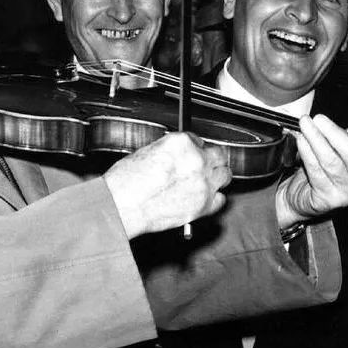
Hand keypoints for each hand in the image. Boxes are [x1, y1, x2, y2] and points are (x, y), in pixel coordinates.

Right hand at [105, 132, 231, 237]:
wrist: (122, 207)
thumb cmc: (125, 182)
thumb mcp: (145, 154)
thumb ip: (169, 153)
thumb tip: (177, 158)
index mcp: (181, 143)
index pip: (198, 140)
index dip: (193, 149)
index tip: (189, 155)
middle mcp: (197, 160)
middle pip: (218, 155)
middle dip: (210, 160)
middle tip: (203, 166)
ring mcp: (203, 183)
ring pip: (225, 175)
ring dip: (216, 177)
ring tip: (205, 182)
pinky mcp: (204, 205)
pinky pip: (221, 199)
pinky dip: (213, 199)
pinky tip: (202, 199)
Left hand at [275, 114, 347, 227]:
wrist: (306, 195)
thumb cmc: (332, 167)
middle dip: (334, 133)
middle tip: (319, 119)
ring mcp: (344, 194)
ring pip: (331, 162)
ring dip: (316, 139)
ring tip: (306, 125)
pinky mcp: (325, 199)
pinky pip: (315, 171)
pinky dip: (307, 152)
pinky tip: (302, 140)